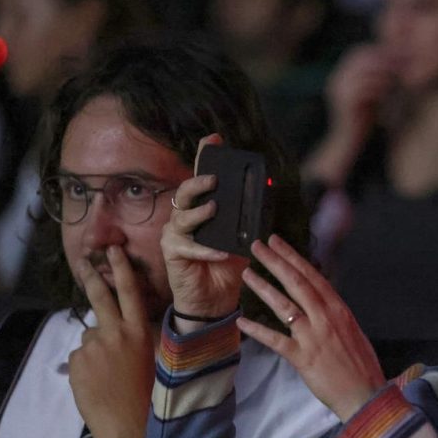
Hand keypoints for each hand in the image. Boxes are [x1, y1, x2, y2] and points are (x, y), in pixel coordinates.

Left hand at [68, 245, 154, 437]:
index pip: (129, 292)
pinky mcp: (76, 363)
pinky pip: (80, 357)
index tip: (113, 250)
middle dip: (91, 276)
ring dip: (97, 347)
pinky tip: (99, 383)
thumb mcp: (159, 361)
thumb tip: (135, 327)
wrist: (130, 426)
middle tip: (84, 261)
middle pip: (98, 298)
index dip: (121, 269)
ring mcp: (92, 347)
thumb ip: (146, 338)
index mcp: (139, 332)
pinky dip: (86, 367)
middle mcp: (114, 334)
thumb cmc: (152, 396)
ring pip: (91, 337)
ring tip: (109, 373)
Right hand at [162, 136, 248, 324]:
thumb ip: (247, 220)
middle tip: (214, 179)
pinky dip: (206, 250)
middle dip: (198, 182)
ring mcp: (175, 234)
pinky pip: (188, 247)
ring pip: (182, 217)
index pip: (201, 179)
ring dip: (200, 213)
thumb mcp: (242, 240)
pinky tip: (220, 252)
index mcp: (202, 209)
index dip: (204, 157)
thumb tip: (264, 199)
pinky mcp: (172, 253)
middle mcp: (185, 217)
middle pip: (185, 193)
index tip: (214, 139)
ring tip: (214, 209)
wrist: (215, 299)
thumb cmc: (227, 266)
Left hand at [236, 234, 385, 421]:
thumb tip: (318, 302)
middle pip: (297, 283)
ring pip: (284, 306)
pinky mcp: (302, 357)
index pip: (313, 277)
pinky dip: (257, 330)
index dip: (293, 258)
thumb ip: (333, 315)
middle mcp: (325, 318)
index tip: (278, 243)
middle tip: (257, 246)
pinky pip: (275, 340)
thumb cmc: (361, 364)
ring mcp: (313, 336)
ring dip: (263, 287)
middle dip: (275, 262)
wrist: (365, 393)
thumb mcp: (351, 330)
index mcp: (339, 310)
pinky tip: (241, 321)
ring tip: (246, 273)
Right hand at [325, 43, 397, 139]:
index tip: (401, 53)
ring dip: (384, 71)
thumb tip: (397, 58)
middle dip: (384, 58)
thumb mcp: (371, 92)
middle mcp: (338, 78)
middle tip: (403, 61)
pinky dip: (378, 86)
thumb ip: (378, 76)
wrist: (349, 141)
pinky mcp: (345, 102)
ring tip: (400, 74)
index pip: (361, 52)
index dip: (381, 51)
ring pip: (363, 72)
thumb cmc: (364, 116)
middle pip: (362, 58)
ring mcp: (339, 90)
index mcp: (342, 74)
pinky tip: (391, 88)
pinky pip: (363, 88)